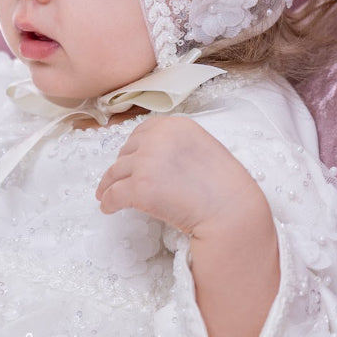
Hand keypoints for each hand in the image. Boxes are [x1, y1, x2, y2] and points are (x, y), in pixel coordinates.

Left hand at [95, 115, 278, 336]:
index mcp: (176, 125)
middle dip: (122, 166)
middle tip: (117, 180)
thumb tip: (150, 155)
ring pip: (115, 173)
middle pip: (127, 151)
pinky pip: (114, 195)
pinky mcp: (139, 188)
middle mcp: (158, 138)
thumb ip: (177, 145)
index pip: (143, 131)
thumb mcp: (202, 148)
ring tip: (105, 194)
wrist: (231, 211)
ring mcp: (147, 162)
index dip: (134, 148)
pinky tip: (108, 208)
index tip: (129, 159)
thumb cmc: (224, 186)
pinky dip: (108, 202)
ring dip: (108, 184)